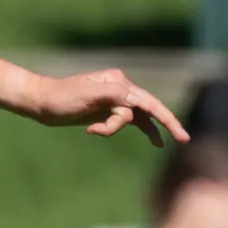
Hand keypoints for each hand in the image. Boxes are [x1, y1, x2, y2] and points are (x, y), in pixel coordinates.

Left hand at [28, 69, 188, 147]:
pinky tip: (151, 139)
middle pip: (149, 108)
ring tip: (160, 145)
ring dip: (144, 130)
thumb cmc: (62, 98)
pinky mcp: (108, 111)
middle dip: (166, 123)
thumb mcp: (87, 95)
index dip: (163, 116)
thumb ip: (112, 94)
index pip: (146, 101)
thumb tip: (133, 98)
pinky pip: (130, 121)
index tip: (176, 131)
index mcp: (118, 82)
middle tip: (184, 139)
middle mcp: (120, 89)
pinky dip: (138, 129)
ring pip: (138, 118)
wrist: (43, 102)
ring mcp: (115, 100)